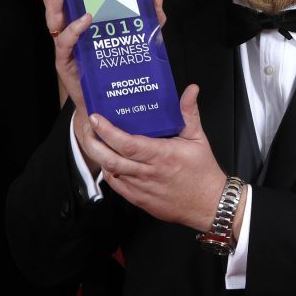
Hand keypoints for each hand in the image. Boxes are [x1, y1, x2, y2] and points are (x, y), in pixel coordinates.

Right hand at [40, 0, 165, 156]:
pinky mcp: (67, 65)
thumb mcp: (138, 42)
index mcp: (83, 23)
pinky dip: (74, 29)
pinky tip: (84, 18)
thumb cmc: (119, 75)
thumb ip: (147, 22)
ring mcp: (66, 48)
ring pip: (54, 16)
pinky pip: (66, 44)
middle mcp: (70, 32)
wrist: (110, 112)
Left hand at [83, 85, 223, 230]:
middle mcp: (149, 173)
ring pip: (111, 172)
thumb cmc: (203, 172)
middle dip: (92, 143)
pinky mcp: (139, 200)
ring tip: (94, 140)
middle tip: (86, 128)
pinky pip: (117, 185)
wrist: (209, 204)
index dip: (108, 132)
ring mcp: (142, 189)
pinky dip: (109, 171)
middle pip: (111, 159)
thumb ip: (189, 112)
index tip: (96, 119)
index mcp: (162, 156)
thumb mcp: (198, 138)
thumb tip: (190, 90)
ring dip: (99, 156)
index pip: (128, 144)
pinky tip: (108, 160)